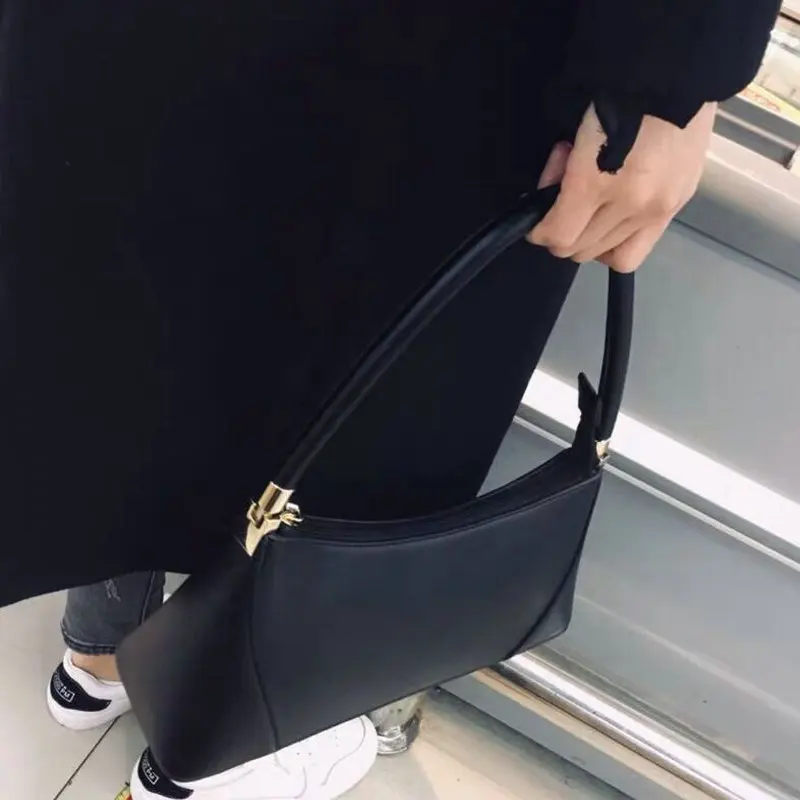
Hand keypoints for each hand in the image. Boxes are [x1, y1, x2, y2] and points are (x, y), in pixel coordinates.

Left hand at [528, 102, 715, 271]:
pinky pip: (637, 249)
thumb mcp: (574, 130)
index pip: (558, 236)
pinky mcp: (676, 205)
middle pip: (579, 250)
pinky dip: (617, 242)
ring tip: (591, 206)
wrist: (673, 72)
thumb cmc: (617, 91)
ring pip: (607, 255)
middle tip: (566, 196)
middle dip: (562, 229)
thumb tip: (553, 192)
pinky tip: (614, 216)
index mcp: (595, 181)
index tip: (538, 214)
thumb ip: (562, 171)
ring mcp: (657, 208)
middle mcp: (629, 204)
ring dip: (589, 238)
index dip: (540, 231)